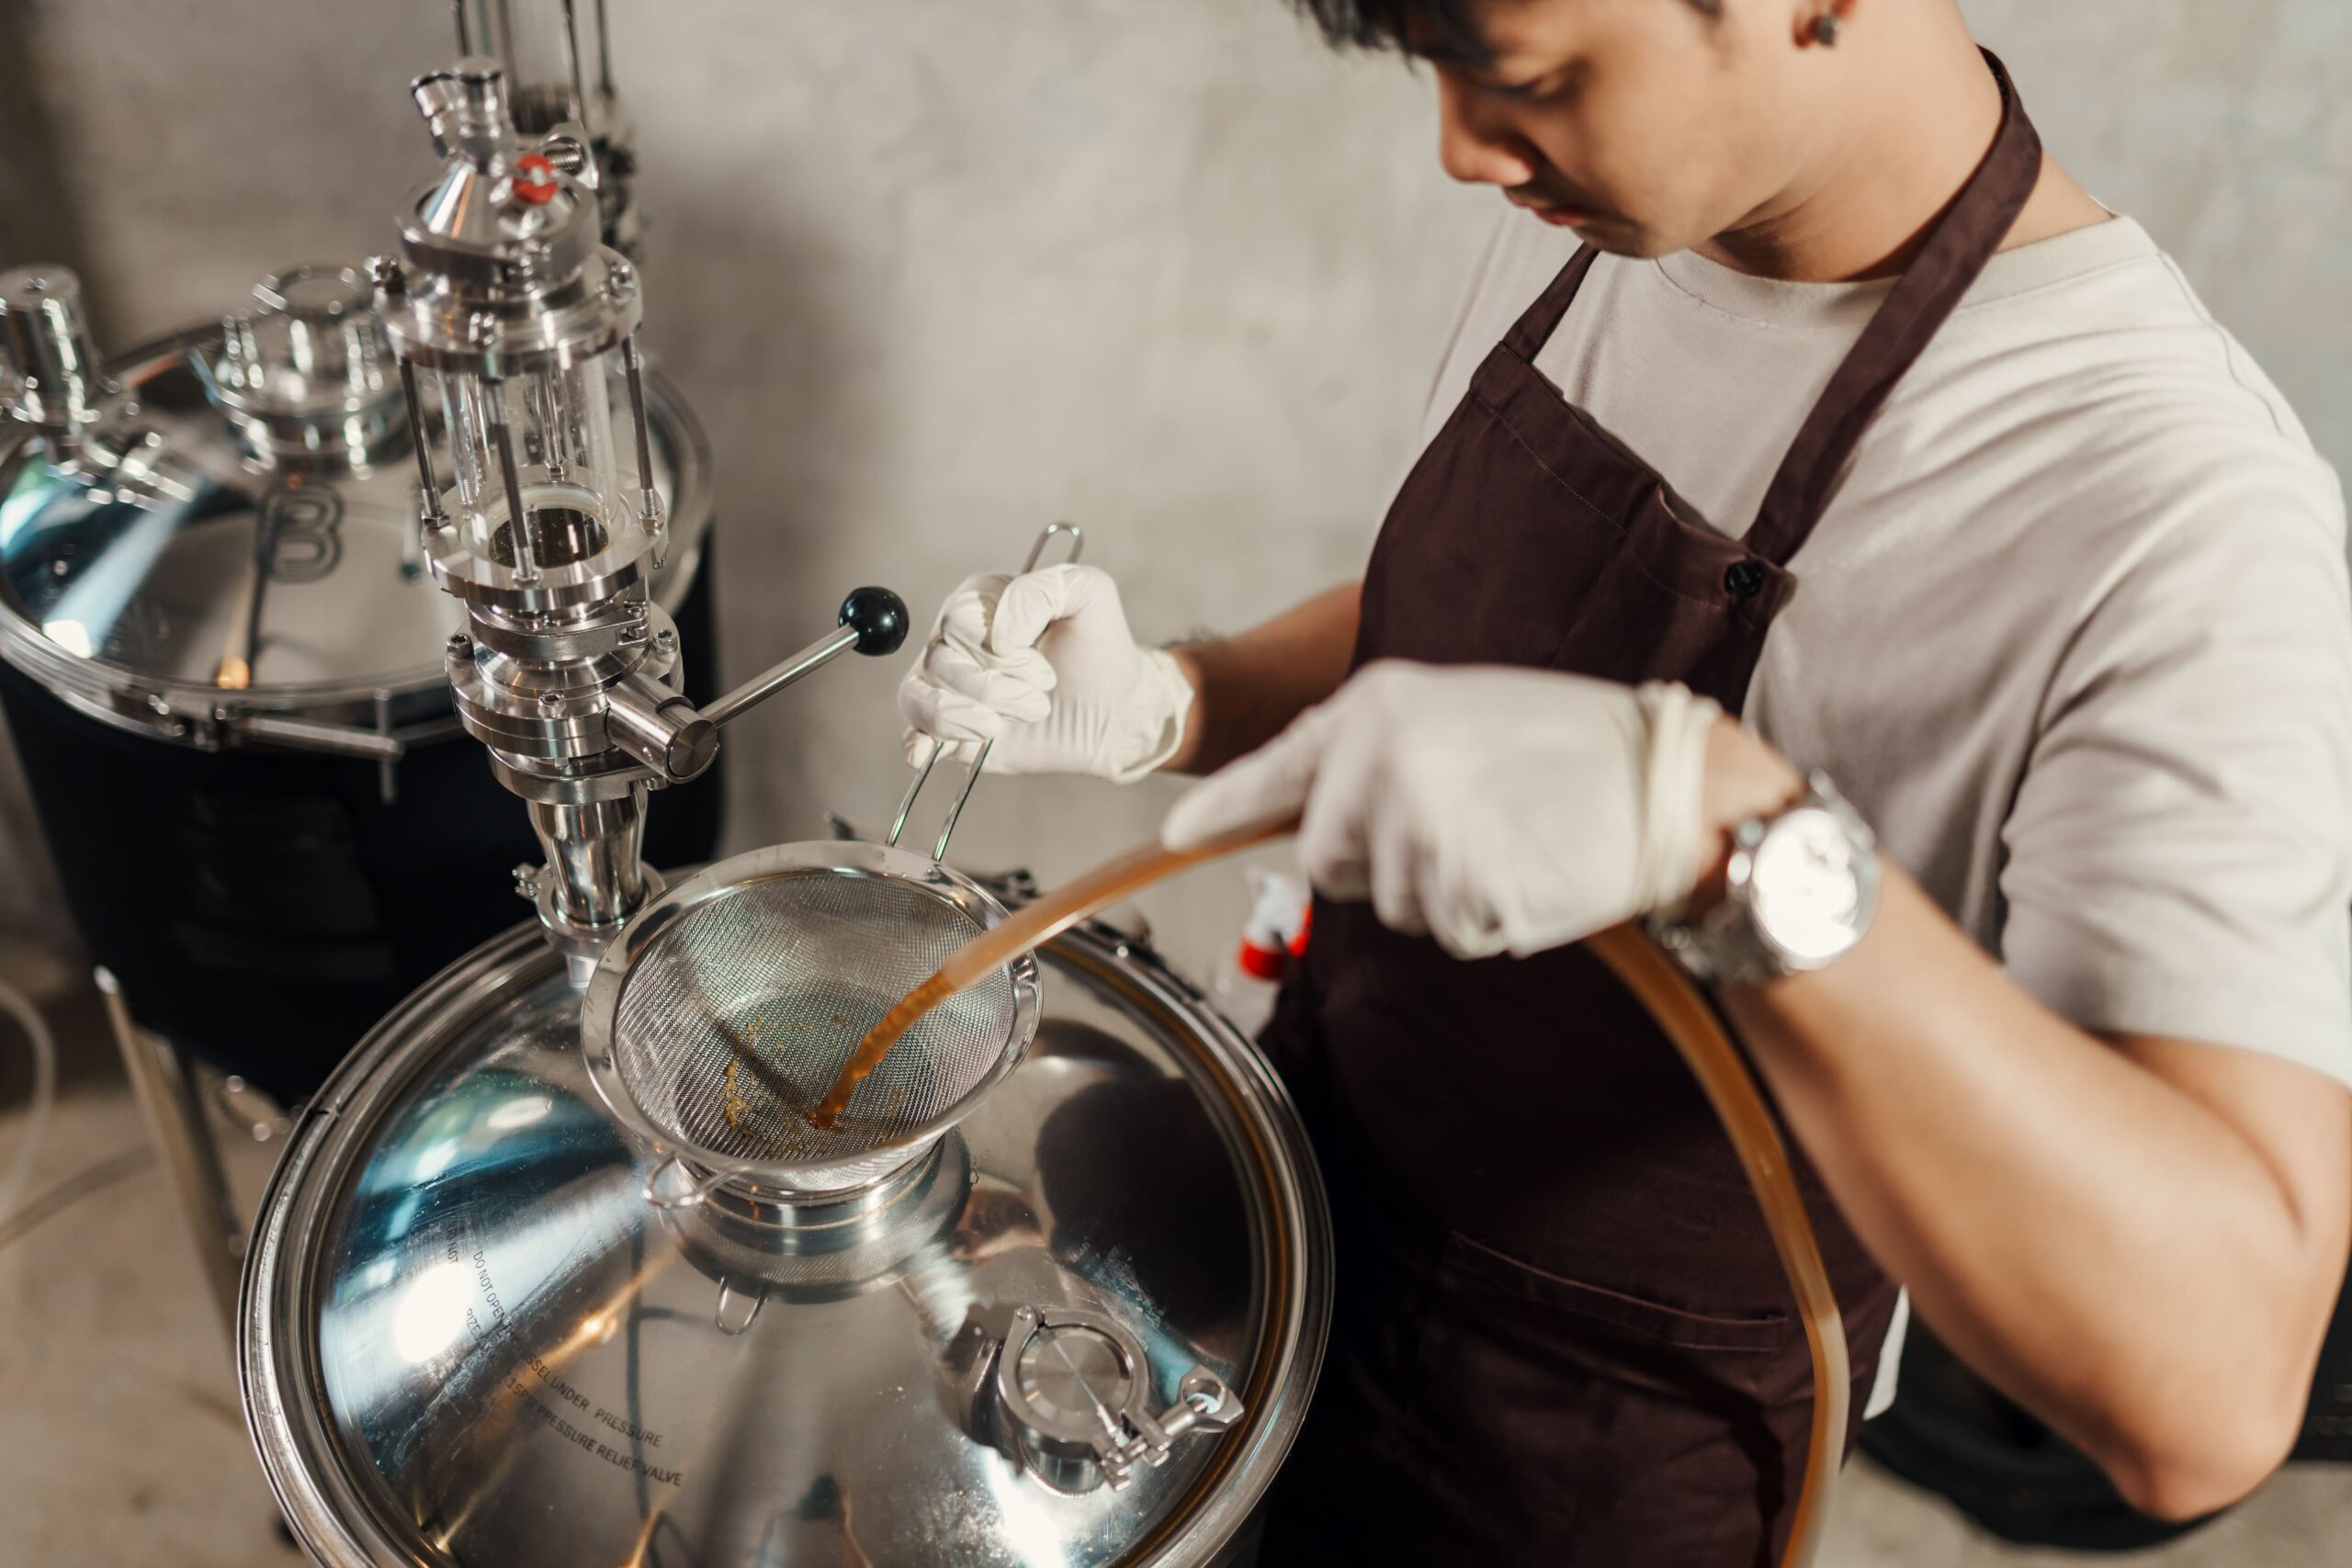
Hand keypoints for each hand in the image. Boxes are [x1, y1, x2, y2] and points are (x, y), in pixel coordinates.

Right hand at [897, 562, 1194, 780]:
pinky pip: (913, 733)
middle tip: (1039, 700)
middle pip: (940, 662)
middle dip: (994, 689)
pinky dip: (918, 743)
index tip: (1043, 672)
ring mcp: (950, 686)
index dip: (999, 654)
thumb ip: (1041, 589)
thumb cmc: (1100, 646)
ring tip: (1002, 727)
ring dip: (965, 718)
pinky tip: (928, 754)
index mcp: (980, 600)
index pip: (959, 622)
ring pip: (919, 697)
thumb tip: (997, 635)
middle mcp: (955, 640)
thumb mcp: (1088, 592)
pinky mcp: (953, 729)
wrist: (1116, 710)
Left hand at [1161, 661, 1722, 958]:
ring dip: (1437, 892)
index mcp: (1377, 705)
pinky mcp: (1453, 880)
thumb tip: (1311, 816)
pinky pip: (1440, 928)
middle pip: (1324, 858)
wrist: (1668, 780)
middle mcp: (1381, 757)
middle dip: (1376, 866)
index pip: (1278, 768)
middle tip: (1458, 829)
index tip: (1174, 838)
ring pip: (1386, 902)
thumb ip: (1376, 755)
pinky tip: (1524, 867)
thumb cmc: (1569, 747)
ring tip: (1504, 838)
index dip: (1223, 810)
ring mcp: (1415, 820)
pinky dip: (1479, 916)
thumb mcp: (1456, 715)